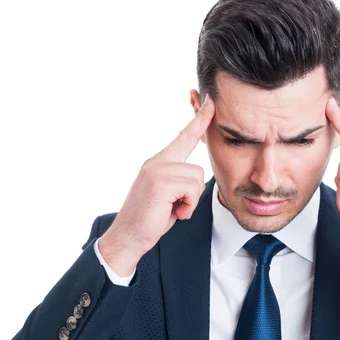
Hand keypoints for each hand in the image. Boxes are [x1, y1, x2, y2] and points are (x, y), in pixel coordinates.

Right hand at [99, 95, 214, 275]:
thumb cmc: (151, 219)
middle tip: (177, 207)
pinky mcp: (160, 181)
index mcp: (159, 162)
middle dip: (193, 193)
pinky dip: (187, 205)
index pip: (184, 136)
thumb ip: (180, 179)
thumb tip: (195, 175)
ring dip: (190, 200)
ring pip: (196, 178)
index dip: (199, 119)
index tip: (210, 102)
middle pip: (198, 168)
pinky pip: (191, 188)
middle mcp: (157, 161)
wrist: (128, 237)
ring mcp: (157, 170)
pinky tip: (174, 213)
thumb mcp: (169, 194)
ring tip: (173, 209)